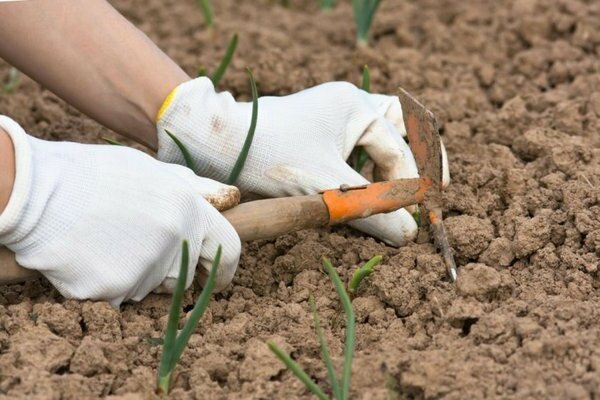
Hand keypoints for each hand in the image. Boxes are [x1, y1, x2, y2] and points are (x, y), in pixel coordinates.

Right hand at [0, 116, 240, 306]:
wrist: (35, 190)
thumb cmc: (93, 175)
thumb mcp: (151, 170)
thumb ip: (194, 190)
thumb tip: (230, 200)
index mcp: (188, 208)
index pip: (228, 249)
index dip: (226, 268)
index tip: (220, 277)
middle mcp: (174, 240)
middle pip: (186, 273)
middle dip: (170, 268)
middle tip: (135, 246)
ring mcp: (145, 268)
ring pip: (152, 286)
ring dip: (136, 273)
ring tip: (105, 241)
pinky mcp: (114, 291)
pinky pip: (120, 297)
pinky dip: (107, 285)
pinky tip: (87, 257)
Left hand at [156, 78, 448, 246]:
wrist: (217, 146)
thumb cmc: (270, 158)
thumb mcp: (326, 188)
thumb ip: (371, 210)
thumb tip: (411, 235)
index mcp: (356, 107)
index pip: (400, 151)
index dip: (413, 188)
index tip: (421, 219)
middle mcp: (349, 105)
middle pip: (402, 130)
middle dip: (420, 162)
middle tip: (437, 193)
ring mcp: (332, 117)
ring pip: (381, 138)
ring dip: (396, 165)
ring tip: (411, 193)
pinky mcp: (318, 134)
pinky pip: (356, 148)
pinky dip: (370, 169)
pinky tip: (372, 191)